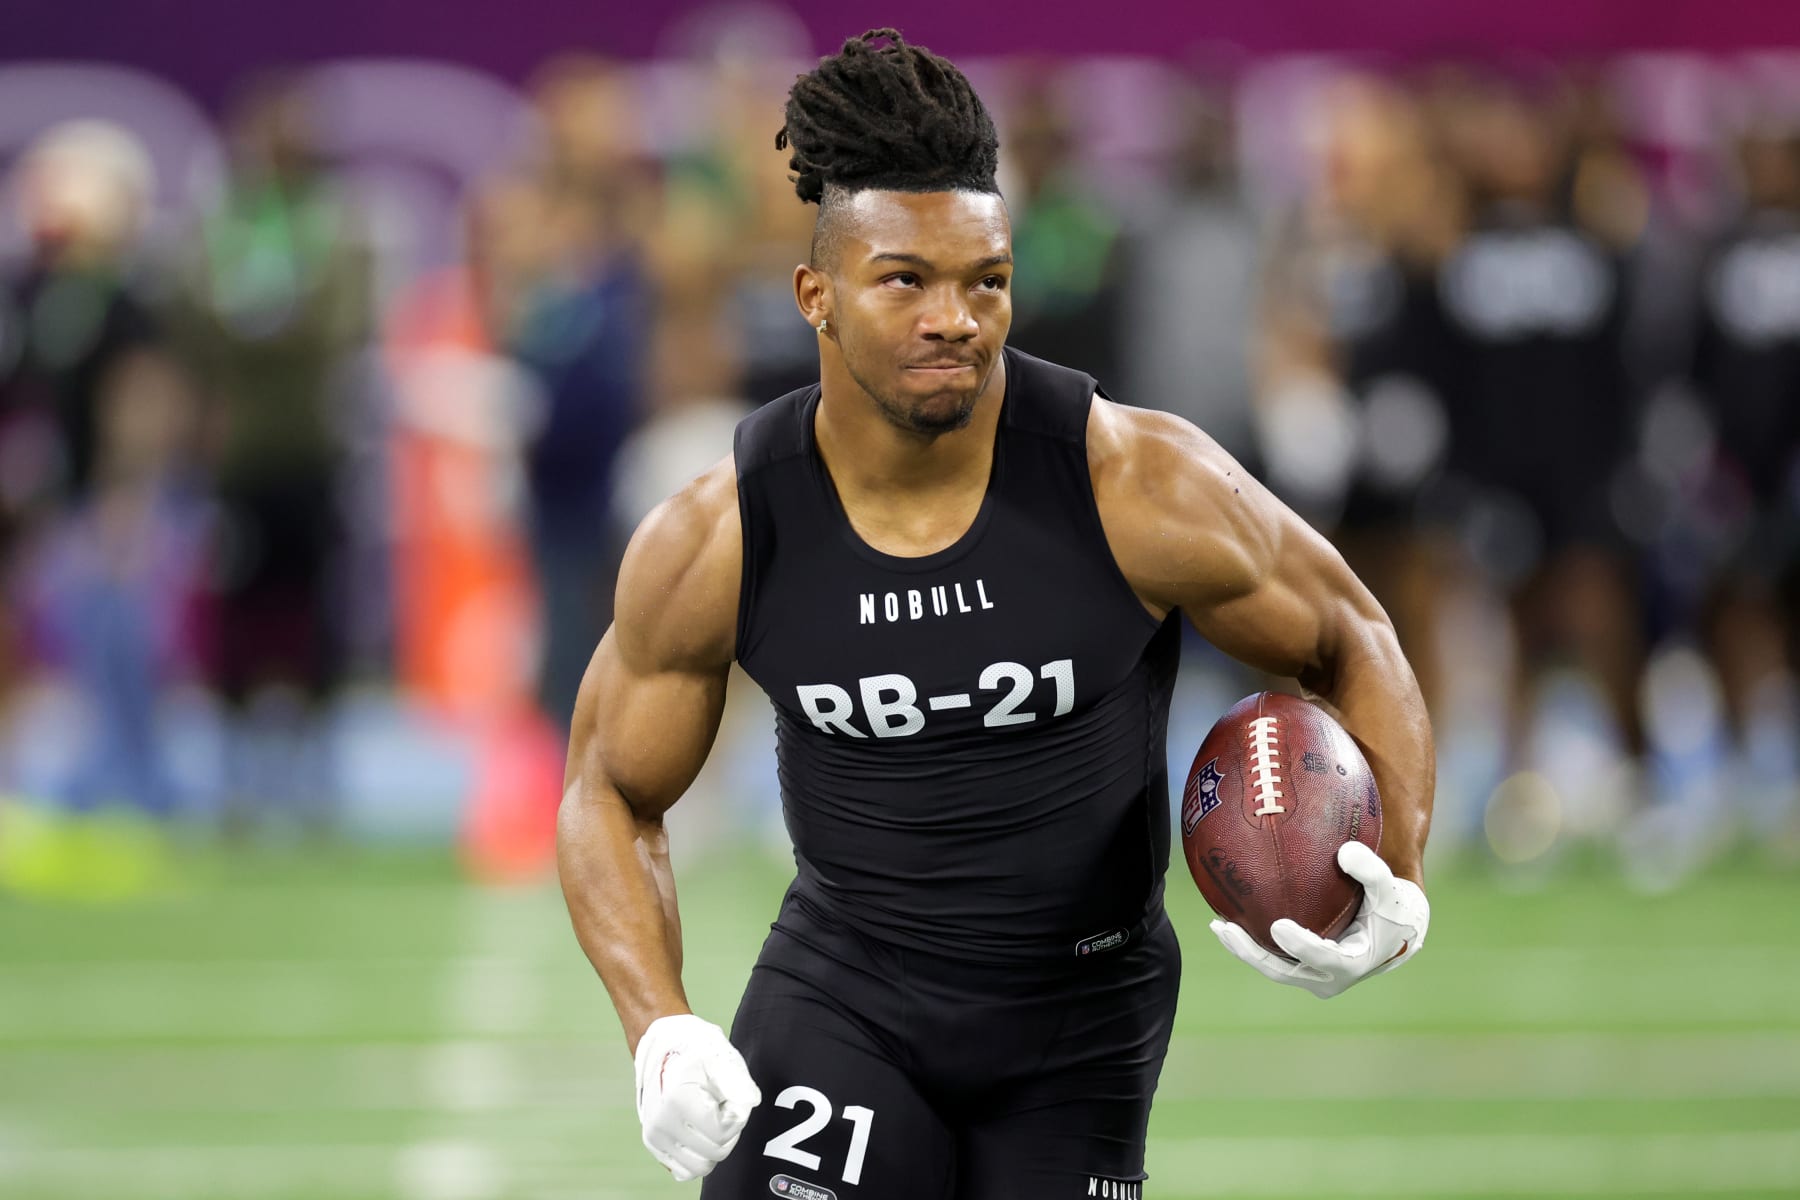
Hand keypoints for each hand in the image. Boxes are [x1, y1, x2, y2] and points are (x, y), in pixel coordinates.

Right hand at [634, 1013, 762, 1180]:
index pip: (723, 1132)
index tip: (729, 1096)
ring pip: (700, 1167)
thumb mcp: (721, 1056)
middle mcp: (661, 1124)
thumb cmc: (696, 1049)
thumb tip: (750, 1102)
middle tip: (722, 1105)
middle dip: (728, 1131)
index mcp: (677, 1101)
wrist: (663, 1045)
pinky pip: (684, 1170)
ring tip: (711, 1118)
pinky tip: (699, 1130)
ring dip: (714, 1146)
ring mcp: (654, 1137)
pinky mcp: (653, 1145)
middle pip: (716, 1151)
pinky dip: (698, 1155)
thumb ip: (738, 1080)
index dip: (735, 1115)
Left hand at [1209, 841, 1428, 999]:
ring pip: (1272, 966)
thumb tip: (1345, 851)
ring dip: (1244, 949)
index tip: (1278, 926)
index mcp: (1352, 963)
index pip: (1323, 958)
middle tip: (1226, 929)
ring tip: (1217, 926)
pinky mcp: (1302, 966)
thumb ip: (1371, 870)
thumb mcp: (1391, 888)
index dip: (1300, 946)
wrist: (1397, 930)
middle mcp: (1329, 977)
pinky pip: (1272, 956)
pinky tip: (1228, 917)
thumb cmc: (1394, 906)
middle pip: (1283, 971)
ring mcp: (1312, 975)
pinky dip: (1252, 940)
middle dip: (1252, 954)